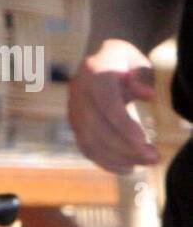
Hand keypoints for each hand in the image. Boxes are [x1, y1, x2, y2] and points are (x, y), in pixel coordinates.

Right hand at [67, 38, 157, 172]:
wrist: (97, 59)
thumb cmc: (122, 60)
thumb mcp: (135, 59)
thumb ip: (142, 75)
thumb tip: (147, 96)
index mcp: (94, 74)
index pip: (107, 105)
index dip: (123, 126)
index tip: (143, 142)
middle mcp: (78, 94)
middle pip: (98, 128)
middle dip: (125, 147)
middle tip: (154, 158)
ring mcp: (73, 111)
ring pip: (91, 142)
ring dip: (118, 157)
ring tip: (145, 163)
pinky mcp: (74, 126)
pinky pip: (86, 148)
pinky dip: (106, 162)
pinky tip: (128, 168)